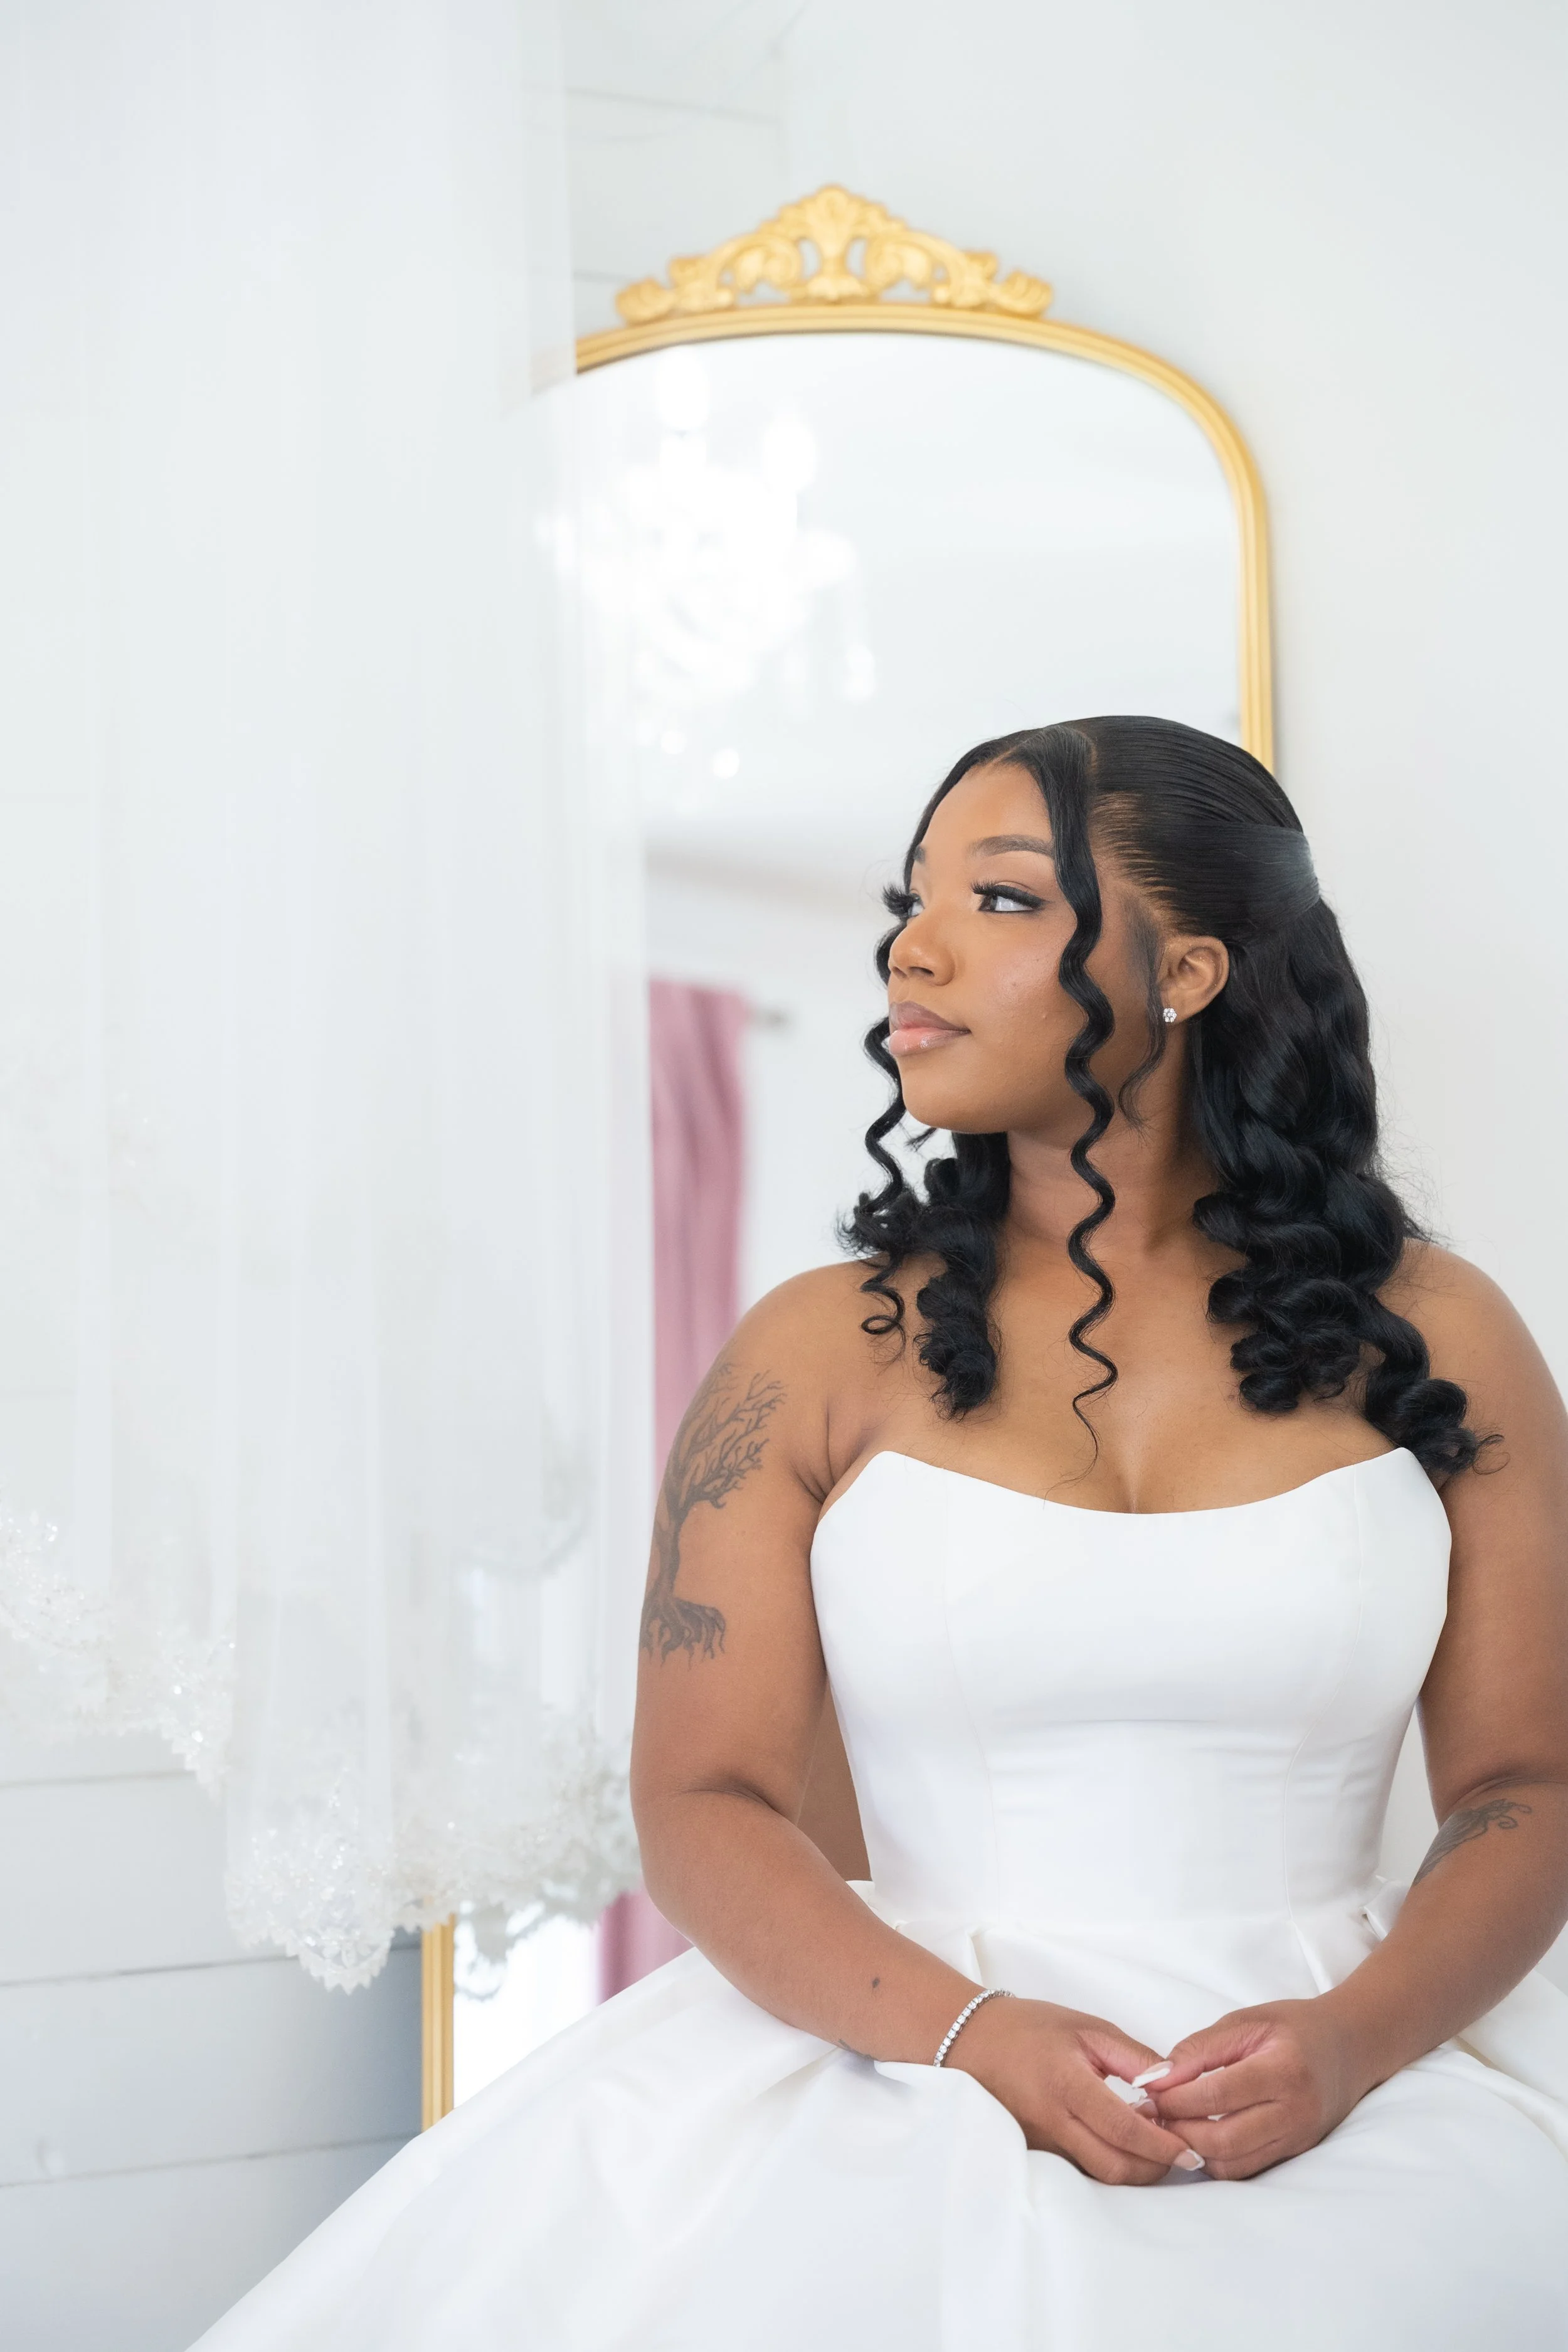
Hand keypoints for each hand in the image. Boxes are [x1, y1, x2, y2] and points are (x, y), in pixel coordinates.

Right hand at [948, 1997, 1204, 2184]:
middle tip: (1179, 2150)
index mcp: (1067, 2084)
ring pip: (1100, 2175)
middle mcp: (1053, 2122)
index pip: (1123, 2129)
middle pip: (1114, 2166)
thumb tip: (1173, 2085)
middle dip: (1154, 2167)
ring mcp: (1044, 2143)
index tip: (1190, 2148)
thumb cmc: (1033, 2028)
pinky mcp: (1039, 2152)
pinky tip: (1124, 2143)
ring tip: (1155, 2143)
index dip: (1162, 2145)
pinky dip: (1111, 2162)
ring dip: (1135, 2168)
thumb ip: (1134, 2058)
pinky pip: (1083, 2168)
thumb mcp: (1088, 2028)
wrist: (974, 2040)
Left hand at [1145, 1996, 1376, 2178]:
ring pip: (1233, 2164)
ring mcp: (1298, 2139)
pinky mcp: (1295, 2153)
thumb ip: (1199, 2049)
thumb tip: (1156, 2078)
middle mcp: (1295, 2112)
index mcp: (1284, 2070)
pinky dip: (1216, 2159)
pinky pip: (1247, 2169)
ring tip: (1169, 2125)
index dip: (1176, 2097)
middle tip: (1152, 2112)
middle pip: (1225, 2139)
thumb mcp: (1246, 2021)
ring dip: (1194, 2149)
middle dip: (1179, 2129)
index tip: (1148, 2090)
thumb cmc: (1294, 2028)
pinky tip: (1197, 2137)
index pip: (1219, 2094)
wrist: (1350, 2047)